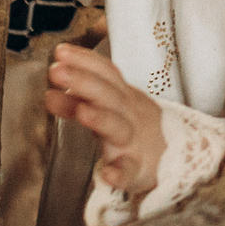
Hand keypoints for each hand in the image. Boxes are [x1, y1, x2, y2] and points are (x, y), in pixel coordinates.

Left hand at [46, 43, 162, 199]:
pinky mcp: (137, 170)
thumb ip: (77, 102)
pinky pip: (130, 171)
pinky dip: (120, 173)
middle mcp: (129, 114)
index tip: (60, 51)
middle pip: (108, 94)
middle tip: (56, 71)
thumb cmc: (134, 129)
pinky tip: (108, 175)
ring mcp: (134, 141)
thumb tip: (49, 92)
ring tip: (82, 111)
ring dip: (101, 118)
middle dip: (82, 81)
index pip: (105, 73)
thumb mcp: (110, 110)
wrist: (175, 159)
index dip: (84, 60)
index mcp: (123, 97)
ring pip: (118, 127)